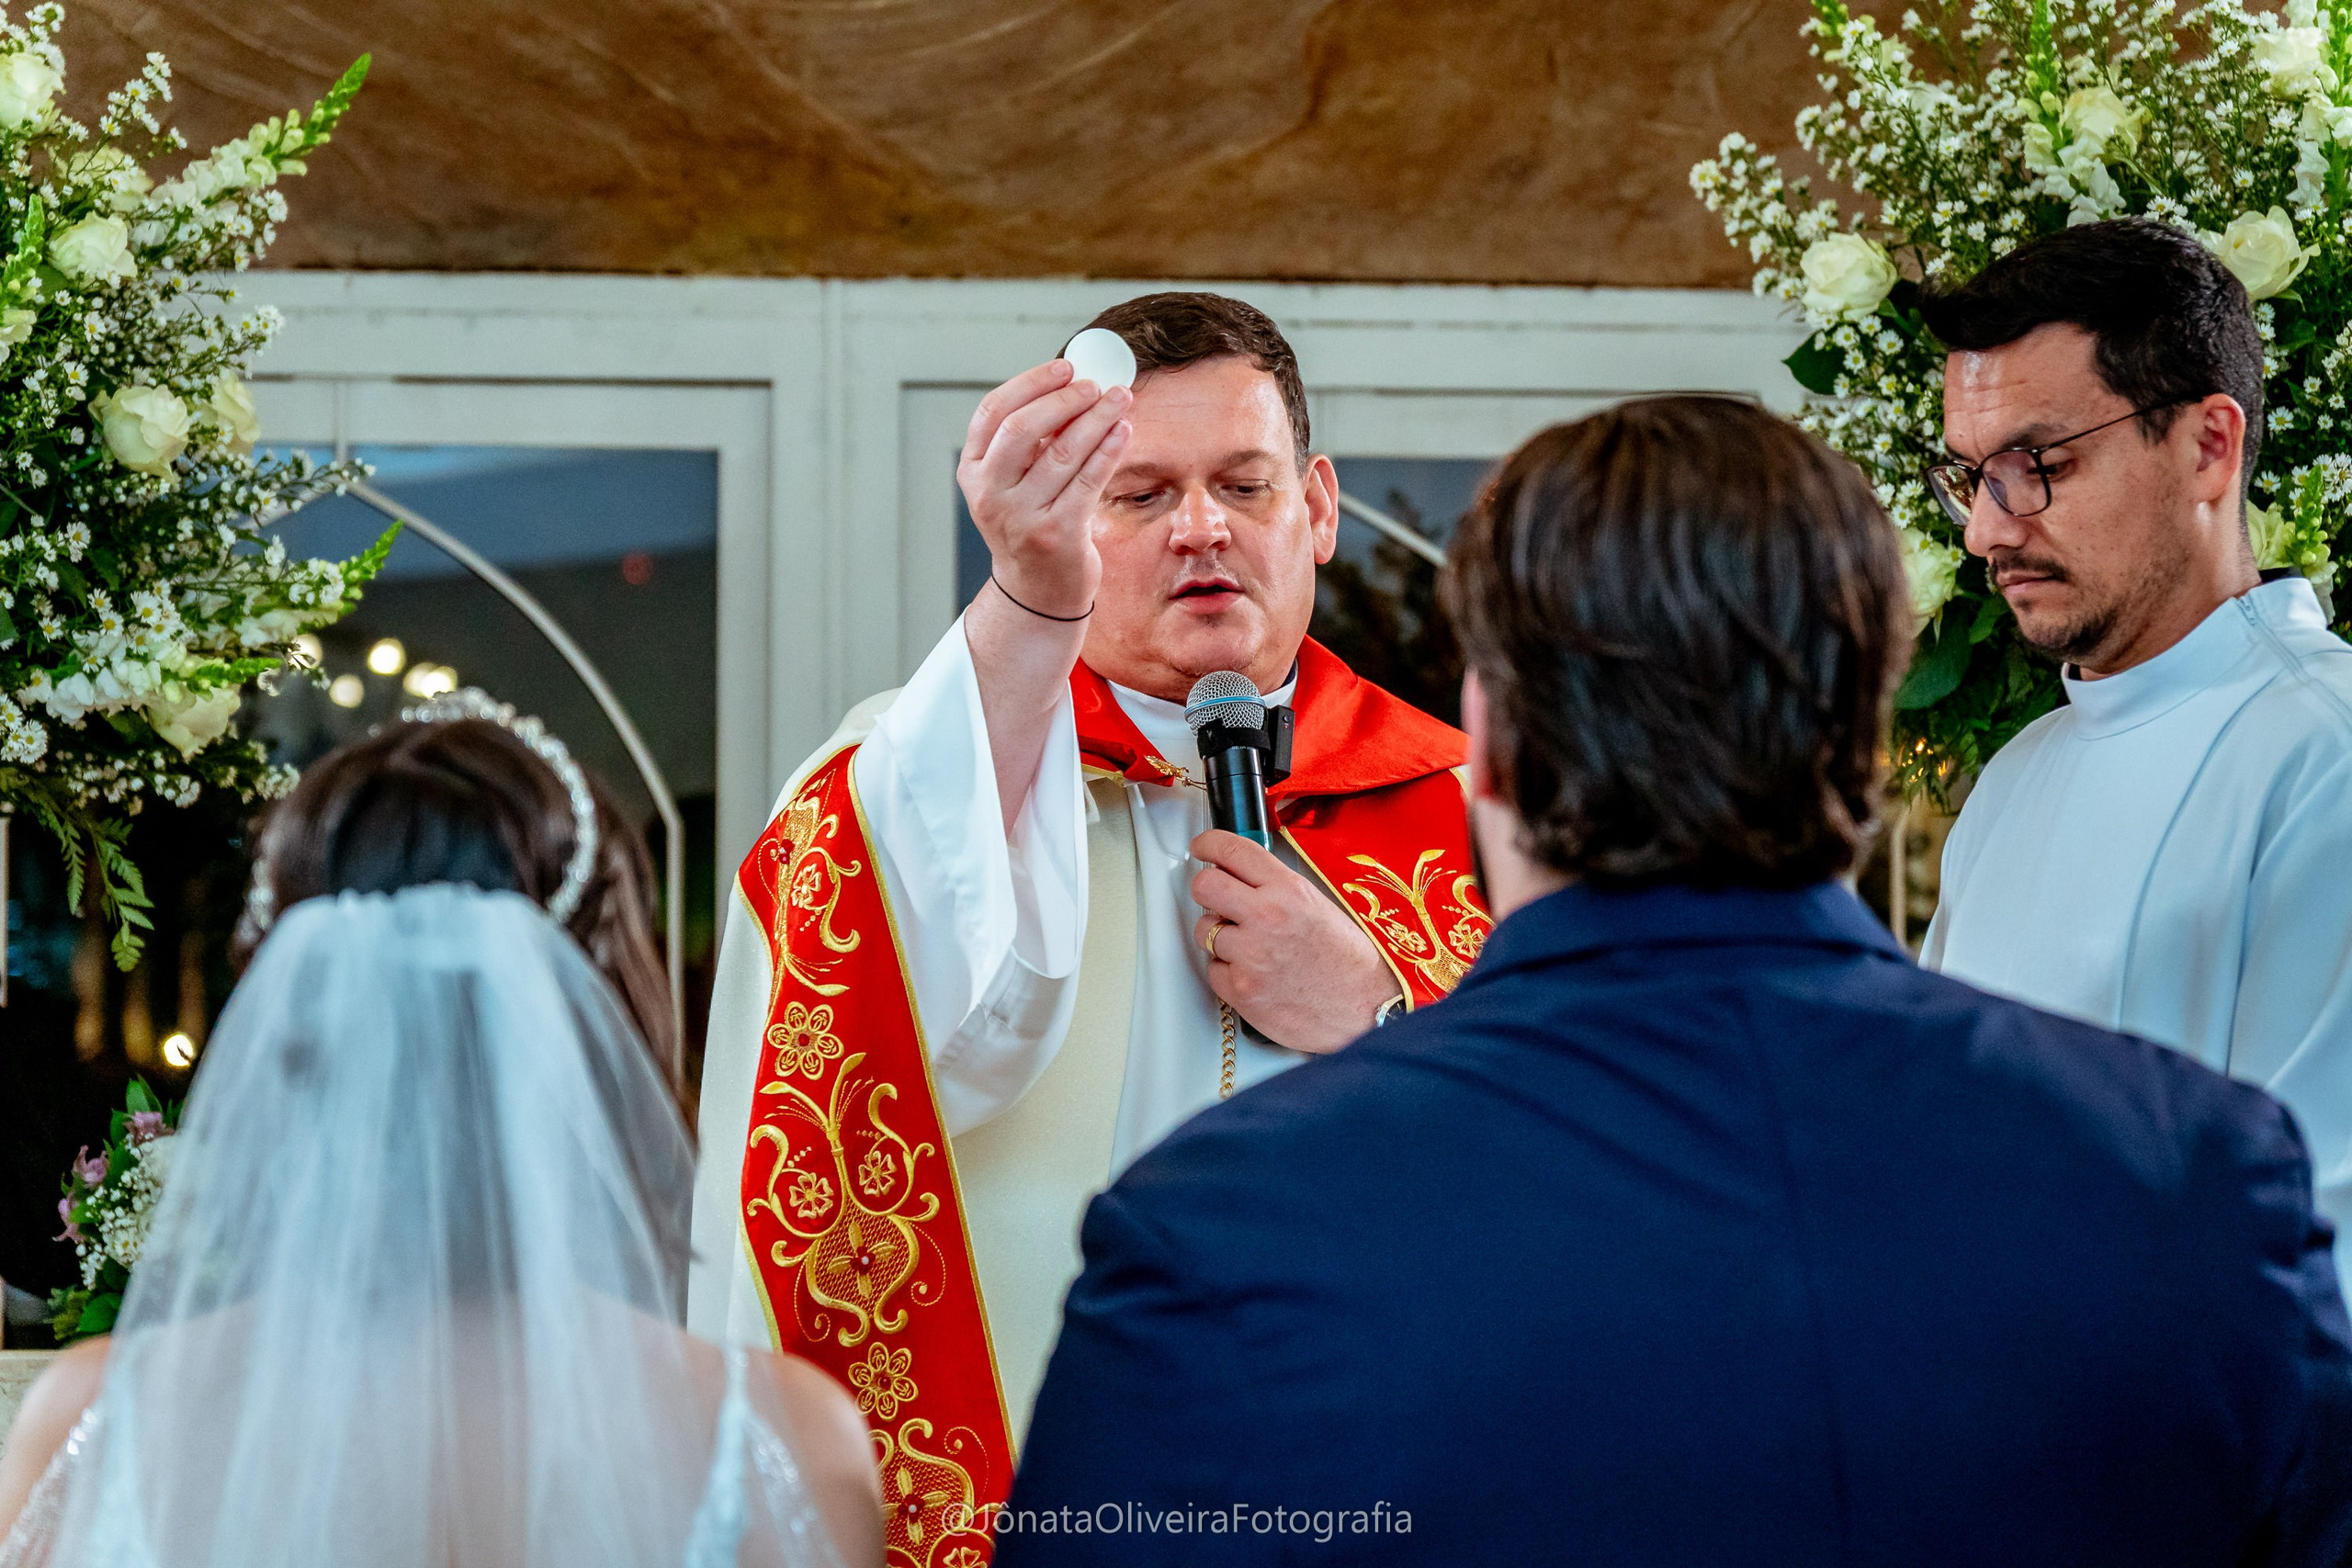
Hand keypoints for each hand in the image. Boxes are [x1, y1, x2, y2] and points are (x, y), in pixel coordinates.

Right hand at [957, 359, 1131, 619]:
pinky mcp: (1056, 534)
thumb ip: (1031, 441)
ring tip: (1120, 399)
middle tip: (1097, 385)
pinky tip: (1123, 430)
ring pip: (1063, 452)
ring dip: (1096, 418)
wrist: (1037, 589)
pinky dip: (1108, 450)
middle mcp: (990, 494)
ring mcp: (1021, 517)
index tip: (1066, 367)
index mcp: (973, 472)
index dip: (1030, 383)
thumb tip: (1076, 385)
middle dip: (1065, 399)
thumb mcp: (1013, 482)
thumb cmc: (1030, 521)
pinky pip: (1087, 480)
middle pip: (1023, 429)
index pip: (993, 412)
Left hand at [1189, 829, 1401, 1053]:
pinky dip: (1228, 972)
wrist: (1366, 1010)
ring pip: (1204, 930)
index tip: (1201, 847)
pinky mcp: (1241, 990)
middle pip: (1204, 886)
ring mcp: (1251, 956)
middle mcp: (1267, 918)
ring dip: (1220, 936)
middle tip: (1216, 899)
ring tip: (1251, 947)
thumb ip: (1276, 888)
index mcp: (1289, 891)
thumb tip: (1240, 877)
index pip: (1233, 851)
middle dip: (1206, 890)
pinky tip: (1255, 974)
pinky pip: (1213, 970)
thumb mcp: (1319, 906)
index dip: (1209, 844)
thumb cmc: (1349, 962)